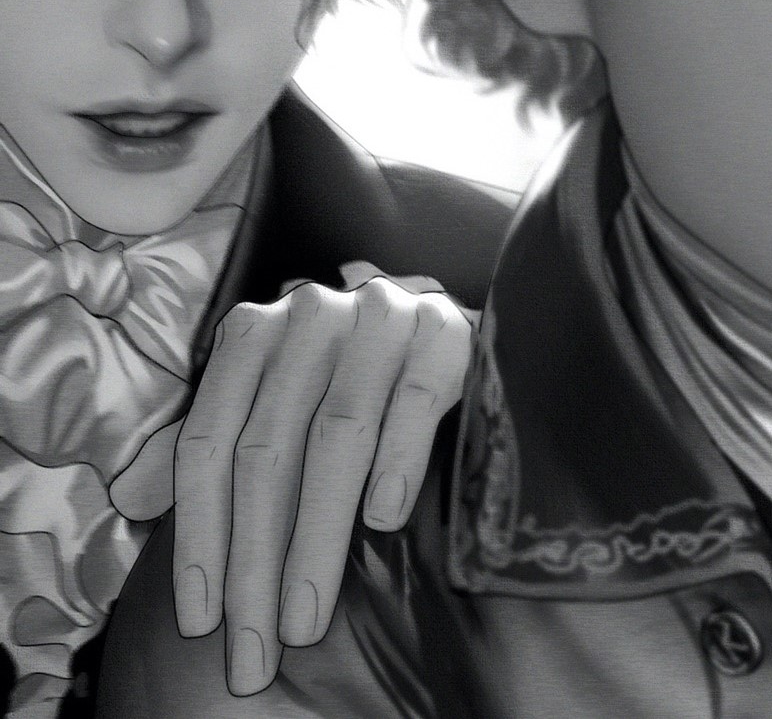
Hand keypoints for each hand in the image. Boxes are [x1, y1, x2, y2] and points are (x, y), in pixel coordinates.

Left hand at [109, 269, 471, 694]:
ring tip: (305, 622)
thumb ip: (207, 443)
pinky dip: (394, 464)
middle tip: (255, 652)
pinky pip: (411, 404)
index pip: (209, 443)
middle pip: (266, 452)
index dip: (199, 536)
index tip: (200, 622)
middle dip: (254, 565)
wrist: (435, 326)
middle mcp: (306, 319)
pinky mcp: (440, 336)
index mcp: (252, 336)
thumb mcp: (264, 399)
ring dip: (316, 541)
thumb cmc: (336, 378)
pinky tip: (381, 521)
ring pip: (336, 438)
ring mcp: (375, 322)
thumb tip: (131, 499)